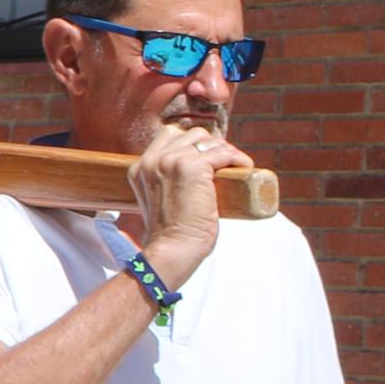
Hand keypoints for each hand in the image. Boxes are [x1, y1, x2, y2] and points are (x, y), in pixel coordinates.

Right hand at [125, 125, 244, 289]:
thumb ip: (166, 186)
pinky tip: (244, 167)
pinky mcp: (192, 167)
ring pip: (208, 140)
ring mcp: (171, 161)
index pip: (170, 135)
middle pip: (191, 134)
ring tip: (235, 167)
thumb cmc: (171, 235)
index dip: (193, 144)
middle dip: (212, 145)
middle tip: (225, 165)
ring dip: (226, 151)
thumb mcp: (160, 201)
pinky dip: (237, 158)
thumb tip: (193, 183)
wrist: (172, 249)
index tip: (209, 160)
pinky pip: (223, 153)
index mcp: (140, 166)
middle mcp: (152, 159)